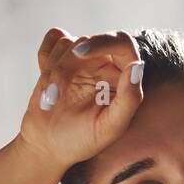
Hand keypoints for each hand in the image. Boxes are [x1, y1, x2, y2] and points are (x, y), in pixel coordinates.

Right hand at [17, 27, 144, 171]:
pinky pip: (54, 37)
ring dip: (53, 70)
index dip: (103, 41)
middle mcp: (106, 66)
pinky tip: (45, 81)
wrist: (48, 145)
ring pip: (68, 43)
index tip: (81, 52)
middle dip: (68, 65)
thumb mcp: (109, 128)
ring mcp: (82, 60)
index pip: (123, 44)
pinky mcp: (61, 56)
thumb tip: (137, 64)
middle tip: (56, 92)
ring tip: (51, 99)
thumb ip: (129, 99)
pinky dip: (45, 56)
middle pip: (89, 41)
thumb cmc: (82, 141)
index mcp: (123, 80)